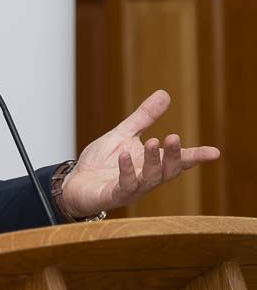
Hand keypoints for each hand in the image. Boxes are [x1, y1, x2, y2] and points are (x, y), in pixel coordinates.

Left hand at [62, 89, 219, 218]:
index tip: (214, 152)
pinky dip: (127, 170)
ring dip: (153, 161)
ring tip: (153, 141)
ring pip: (150, 179)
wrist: (75, 183)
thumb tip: (165, 94)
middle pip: (168, 170)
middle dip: (174, 155)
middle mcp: (146, 178)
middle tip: (174, 137)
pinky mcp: (114, 195)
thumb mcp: (124, 134)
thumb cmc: (101, 162)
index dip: (196, 156)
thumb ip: (144, 117)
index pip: (178, 160)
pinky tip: (125, 155)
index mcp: (151, 163)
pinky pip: (125, 185)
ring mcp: (131, 188)